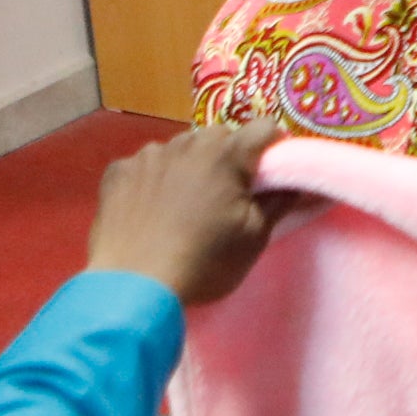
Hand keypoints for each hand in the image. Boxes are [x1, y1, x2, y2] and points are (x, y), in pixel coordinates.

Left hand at [85, 122, 288, 308]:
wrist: (133, 286)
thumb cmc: (204, 262)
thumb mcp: (254, 238)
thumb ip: (279, 202)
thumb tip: (300, 183)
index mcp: (226, 153)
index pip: (264, 128)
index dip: (273, 148)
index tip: (270, 174)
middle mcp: (186, 142)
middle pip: (218, 137)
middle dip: (227, 158)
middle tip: (225, 196)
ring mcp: (146, 155)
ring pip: (178, 149)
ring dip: (187, 166)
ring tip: (181, 205)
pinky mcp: (116, 172)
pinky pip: (143, 166)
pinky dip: (151, 180)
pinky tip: (148, 210)